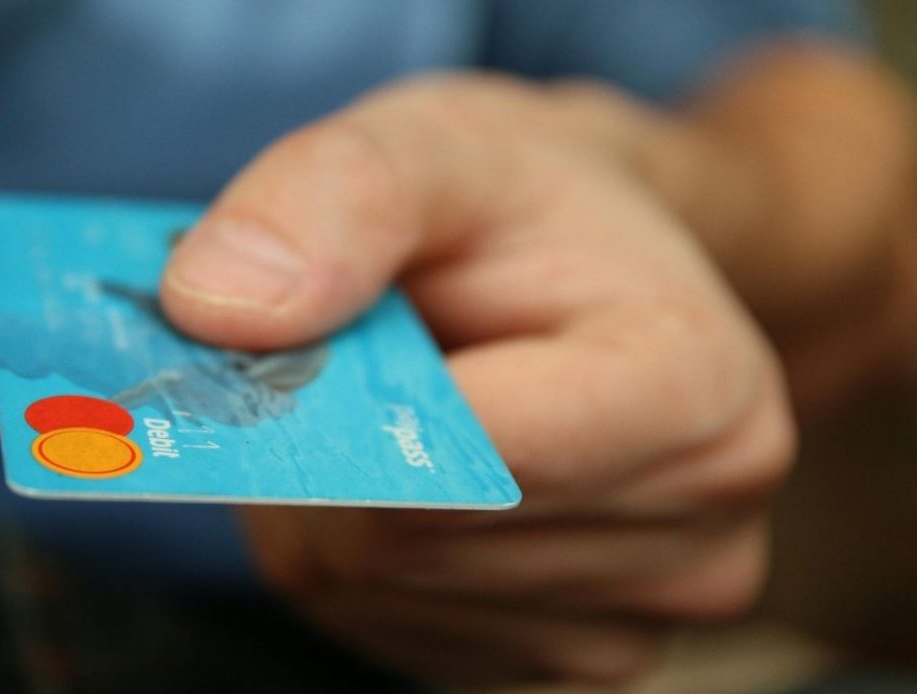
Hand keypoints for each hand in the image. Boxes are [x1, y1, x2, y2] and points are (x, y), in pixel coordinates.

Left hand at [159, 75, 795, 685]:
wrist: (597, 270)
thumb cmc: (525, 207)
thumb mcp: (438, 143)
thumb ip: (337, 196)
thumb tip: (216, 309)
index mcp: (700, 391)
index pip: (470, 453)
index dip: (344, 400)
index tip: (296, 334)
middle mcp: (699, 533)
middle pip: (406, 542)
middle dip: (326, 447)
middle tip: (342, 358)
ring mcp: (637, 622)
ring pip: (376, 593)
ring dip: (332, 502)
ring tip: (395, 408)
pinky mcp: (569, 659)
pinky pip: (387, 629)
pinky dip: (357, 554)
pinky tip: (409, 476)